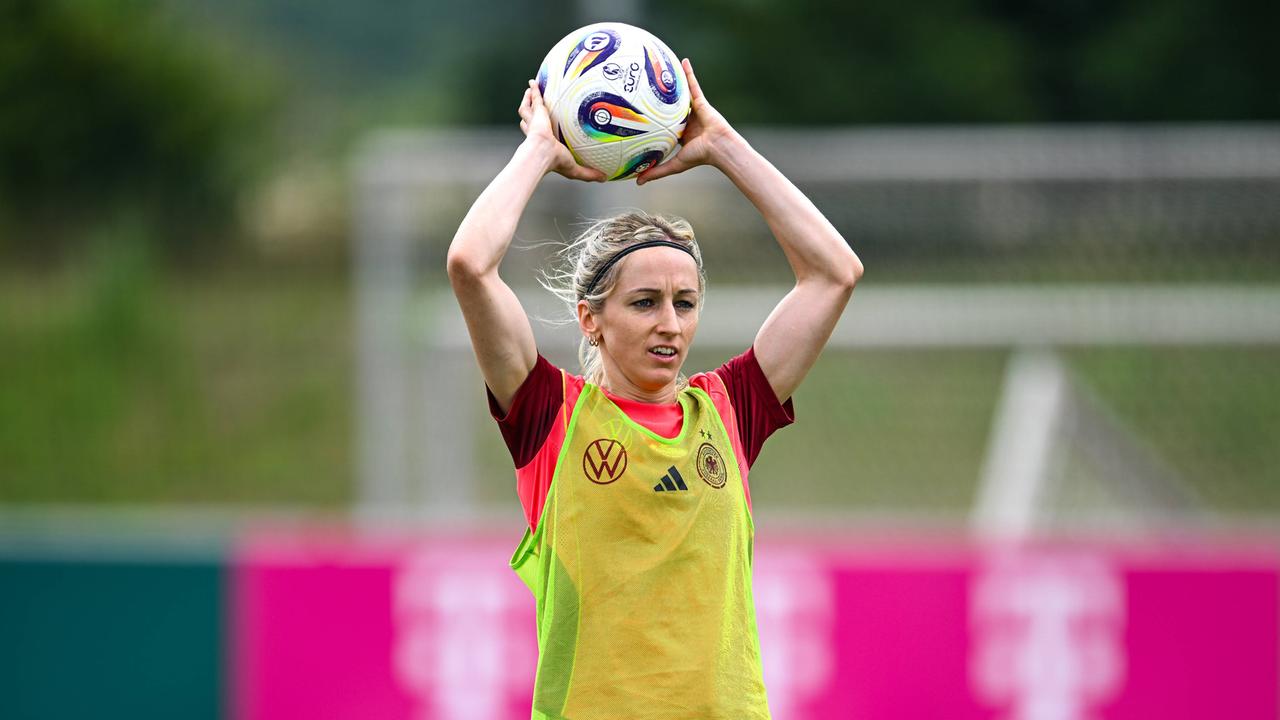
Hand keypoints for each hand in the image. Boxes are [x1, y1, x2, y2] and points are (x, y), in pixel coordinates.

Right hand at [518, 79, 604, 182]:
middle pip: (531, 119)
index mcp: (544, 142)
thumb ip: (589, 173)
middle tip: (534, 104)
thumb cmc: (556, 161)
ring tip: (530, 90)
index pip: (539, 135)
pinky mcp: (537, 112)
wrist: (543, 153)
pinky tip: (534, 82)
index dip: (539, 130)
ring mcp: (535, 121)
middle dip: (531, 112)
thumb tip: (604, 178)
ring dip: (528, 99)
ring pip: (528, 108)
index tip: (543, 127)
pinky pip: (535, 97)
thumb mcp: (575, 169)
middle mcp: (536, 130)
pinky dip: (534, 89)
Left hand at [636, 59, 738, 185]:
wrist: (719, 148)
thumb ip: (656, 171)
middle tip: (645, 86)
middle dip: (661, 98)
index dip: (654, 119)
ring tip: (662, 68)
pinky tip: (683, 60)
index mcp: (680, 134)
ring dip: (674, 81)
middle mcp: (686, 120)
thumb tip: (638, 182)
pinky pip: (693, 84)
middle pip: (670, 107)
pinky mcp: (701, 101)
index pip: (664, 124)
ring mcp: (694, 110)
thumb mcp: (674, 165)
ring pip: (680, 94)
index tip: (640, 114)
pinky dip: (689, 73)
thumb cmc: (699, 157)